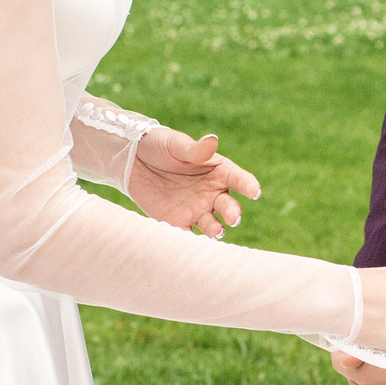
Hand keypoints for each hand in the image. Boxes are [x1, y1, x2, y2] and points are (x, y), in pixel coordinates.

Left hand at [124, 127, 259, 237]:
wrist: (131, 159)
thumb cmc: (158, 145)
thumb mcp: (176, 144)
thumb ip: (194, 149)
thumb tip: (213, 140)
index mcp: (217, 171)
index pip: (238, 179)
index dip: (248, 185)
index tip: (254, 191)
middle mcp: (211, 193)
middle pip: (228, 206)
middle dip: (233, 213)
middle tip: (234, 218)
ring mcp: (196, 210)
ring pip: (212, 225)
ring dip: (217, 230)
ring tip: (216, 230)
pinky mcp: (177, 222)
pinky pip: (187, 235)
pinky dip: (191, 242)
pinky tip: (191, 243)